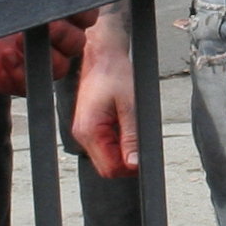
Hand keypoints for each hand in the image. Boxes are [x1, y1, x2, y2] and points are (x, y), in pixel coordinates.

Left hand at [0, 0, 94, 95]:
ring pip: (62, 64)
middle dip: (68, 31)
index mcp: (59, 9)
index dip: (84, 11)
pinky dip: (26, 68)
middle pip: (78, 40)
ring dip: (50, 50)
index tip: (72, 1)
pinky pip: (34, 80)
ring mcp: (38, 59)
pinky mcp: (19, 79)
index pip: (87, 14)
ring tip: (26, 35)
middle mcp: (54, 37)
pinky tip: (10, 53)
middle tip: (49, 20)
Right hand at [71, 12, 142, 178]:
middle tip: (139, 136)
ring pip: (107, 157)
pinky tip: (123, 121)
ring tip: (129, 124)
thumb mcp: (131, 106)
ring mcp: (84, 132)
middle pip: (108, 167)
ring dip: (123, 148)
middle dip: (127, 159)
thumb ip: (132, 137)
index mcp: (89, 131)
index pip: (110, 169)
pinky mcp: (89, 128)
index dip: (130, 167)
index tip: (143, 152)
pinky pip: (105, 145)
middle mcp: (82, 135)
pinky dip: (118, 140)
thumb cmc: (114, 74)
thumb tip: (134, 164)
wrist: (102, 56)